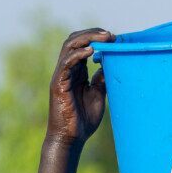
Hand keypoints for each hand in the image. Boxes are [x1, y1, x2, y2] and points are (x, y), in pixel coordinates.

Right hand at [48, 29, 114, 145]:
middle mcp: (67, 70)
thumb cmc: (83, 120)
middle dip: (92, 34)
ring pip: (69, 47)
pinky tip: (90, 52)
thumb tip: (110, 63)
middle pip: (75, 41)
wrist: (72, 138)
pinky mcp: (58, 83)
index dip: (96, 38)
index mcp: (76, 71)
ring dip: (86, 39)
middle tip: (110, 34)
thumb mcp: (98, 94)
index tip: (113, 38)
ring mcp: (61, 75)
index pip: (83, 45)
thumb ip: (101, 79)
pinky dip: (77, 54)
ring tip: (103, 37)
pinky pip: (66, 63)